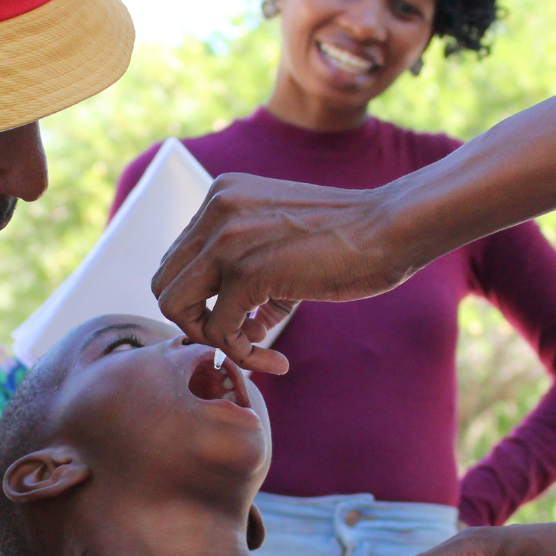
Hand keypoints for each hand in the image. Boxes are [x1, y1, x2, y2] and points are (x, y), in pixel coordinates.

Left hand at [152, 173, 411, 371]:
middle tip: (240, 339)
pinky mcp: (246, 271)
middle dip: (196, 321)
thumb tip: (233, 331)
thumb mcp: (285, 245)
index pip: (179, 259)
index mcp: (221, 195)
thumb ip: (250, 279)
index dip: (202, 299)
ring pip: (175, 306)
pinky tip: (276, 359)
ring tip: (255, 351)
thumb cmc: (351, 240)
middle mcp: (214, 210)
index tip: (242, 320)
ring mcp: (226, 238)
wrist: (392, 227)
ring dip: (211, 339)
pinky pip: (218, 331)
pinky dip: (243, 354)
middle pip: (163, 283)